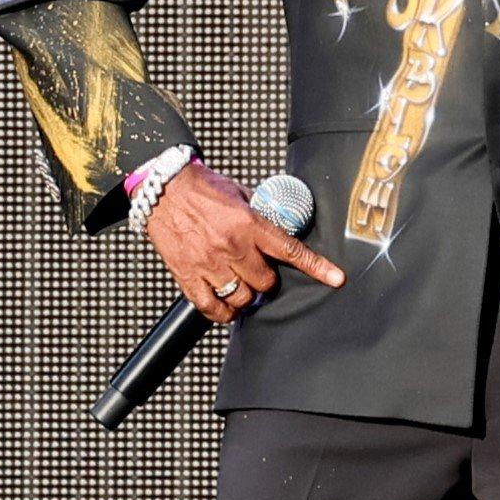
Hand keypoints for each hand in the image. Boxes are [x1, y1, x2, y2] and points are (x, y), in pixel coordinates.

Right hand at [143, 161, 346, 323]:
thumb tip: (282, 219)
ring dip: (246, 297)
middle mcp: (232, 246)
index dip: (317, 267)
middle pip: (265, 283)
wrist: (163, 187)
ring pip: (241, 298)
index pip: (291, 250)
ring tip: (242, 286)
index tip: (336, 279)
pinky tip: (226, 307)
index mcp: (249, 224)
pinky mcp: (188, 275)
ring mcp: (209, 263)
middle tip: (260, 272)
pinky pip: (211, 307)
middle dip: (267, 280)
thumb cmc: (201, 187)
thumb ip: (261, 211)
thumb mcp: (240, 192)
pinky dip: (222, 312)